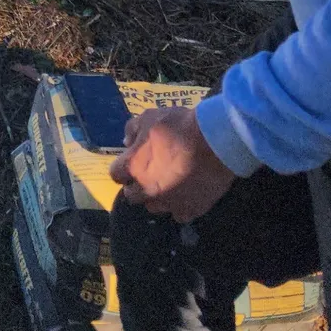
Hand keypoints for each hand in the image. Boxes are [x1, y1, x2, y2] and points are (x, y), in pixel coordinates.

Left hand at [108, 107, 234, 222]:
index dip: (123, 167)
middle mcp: (147, 190)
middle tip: (150, 172)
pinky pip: (178, 214)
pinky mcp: (190, 211)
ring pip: (154, 207)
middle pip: (132, 195)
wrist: (214, 142)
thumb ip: (132, 129)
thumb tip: (127, 142)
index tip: (133, 161)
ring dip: (157, 197)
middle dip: (137, 184)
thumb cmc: (178, 126)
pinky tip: (186, 193)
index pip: (116, 174)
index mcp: (134, 167)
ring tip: (168, 183)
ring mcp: (169, 203)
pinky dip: (179, 206)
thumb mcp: (149, 116)